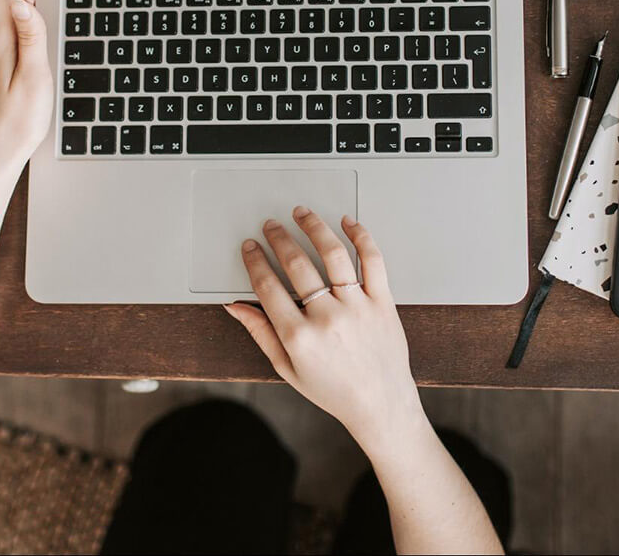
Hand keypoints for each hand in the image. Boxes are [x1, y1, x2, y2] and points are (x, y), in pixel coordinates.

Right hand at [224, 207, 427, 453]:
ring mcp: (357, 307)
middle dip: (279, 238)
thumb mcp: (287, 368)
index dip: (255, 261)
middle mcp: (328, 318)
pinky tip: (348, 223)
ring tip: (302, 214)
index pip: (268, 286)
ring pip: (333, 254)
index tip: (250, 248)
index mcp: (299, 337)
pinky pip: (373, 261)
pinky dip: (361, 237)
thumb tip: (236, 307)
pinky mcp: (382, 302)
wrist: (380, 404)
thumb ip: (260, 333)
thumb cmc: (335, 390)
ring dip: (314, 228)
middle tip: (271, 226)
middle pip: (297, 264)